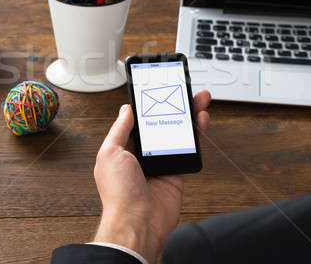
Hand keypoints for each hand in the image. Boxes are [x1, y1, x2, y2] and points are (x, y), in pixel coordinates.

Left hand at [93, 90, 210, 263]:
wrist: (138, 221)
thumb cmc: (118, 193)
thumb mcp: (110, 152)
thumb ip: (120, 129)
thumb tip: (126, 109)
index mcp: (123, 148)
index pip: (138, 120)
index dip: (148, 104)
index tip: (158, 90)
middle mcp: (142, 154)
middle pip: (161, 123)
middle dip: (173, 105)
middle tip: (183, 90)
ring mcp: (161, 162)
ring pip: (178, 132)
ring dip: (188, 114)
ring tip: (197, 98)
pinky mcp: (177, 171)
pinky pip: (189, 148)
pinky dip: (197, 133)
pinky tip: (201, 119)